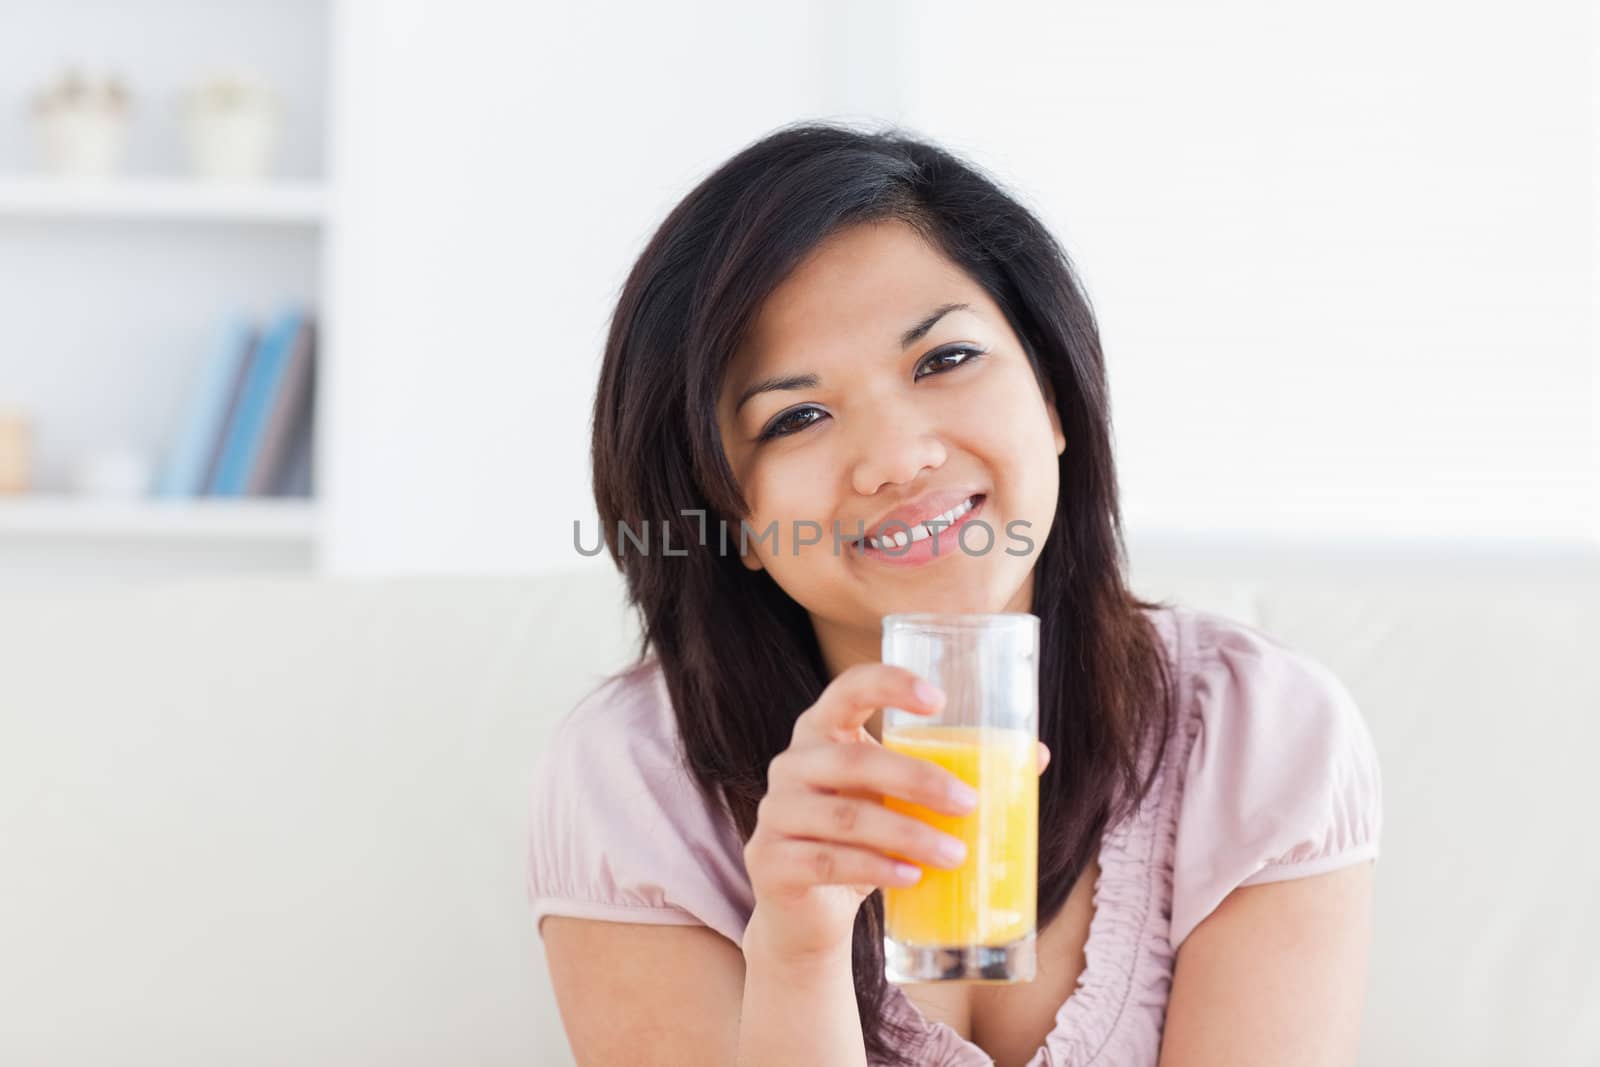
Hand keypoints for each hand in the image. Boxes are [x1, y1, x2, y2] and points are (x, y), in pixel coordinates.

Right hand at [741, 662, 1050, 963]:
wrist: (806, 912)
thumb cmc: (862, 839)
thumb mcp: (899, 801)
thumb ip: (951, 773)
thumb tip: (1035, 755)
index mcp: (822, 732)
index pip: (847, 688)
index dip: (889, 685)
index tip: (938, 699)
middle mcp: (792, 764)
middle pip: (853, 760)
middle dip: (917, 779)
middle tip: (969, 803)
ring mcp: (775, 813)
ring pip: (846, 818)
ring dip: (908, 835)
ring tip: (957, 854)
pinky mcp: (770, 862)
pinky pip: (827, 861)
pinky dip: (875, 869)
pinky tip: (911, 878)